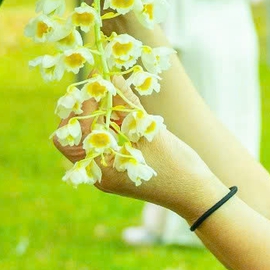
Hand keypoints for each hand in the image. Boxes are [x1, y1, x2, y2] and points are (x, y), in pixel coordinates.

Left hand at [52, 78, 222, 213]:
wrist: (196, 193)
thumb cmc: (175, 167)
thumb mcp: (149, 131)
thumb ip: (127, 104)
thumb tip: (111, 76)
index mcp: (101, 170)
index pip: (74, 136)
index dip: (83, 107)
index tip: (96, 83)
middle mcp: (100, 173)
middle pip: (76, 137)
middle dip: (85, 110)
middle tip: (98, 86)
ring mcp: (109, 171)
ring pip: (92, 137)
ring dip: (99, 114)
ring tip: (111, 90)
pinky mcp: (120, 166)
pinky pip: (107, 142)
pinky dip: (111, 123)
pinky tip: (122, 105)